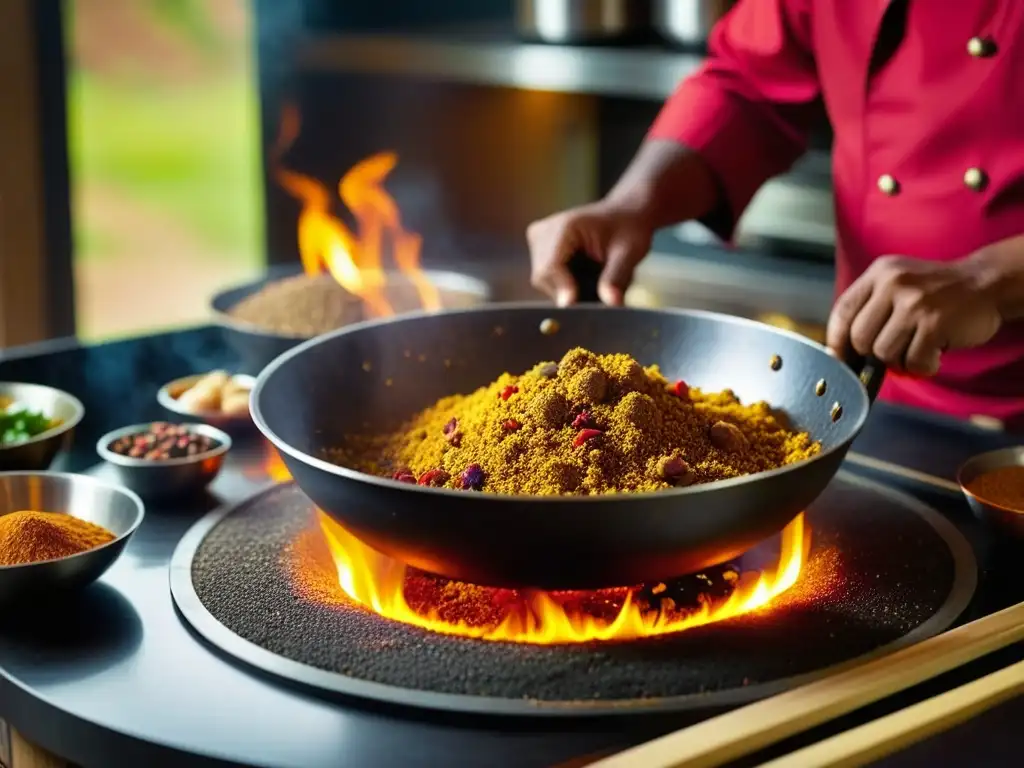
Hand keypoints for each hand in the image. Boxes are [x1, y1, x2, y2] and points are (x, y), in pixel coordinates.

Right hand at [526, 200, 653, 306]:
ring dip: (568, 290)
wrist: (624, 214)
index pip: (551, 267)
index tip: (580, 310)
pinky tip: (585, 278)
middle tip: (598, 299)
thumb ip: (616, 278)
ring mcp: (537, 240)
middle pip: (544, 278)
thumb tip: (611, 303)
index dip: (563, 290)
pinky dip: (566, 285)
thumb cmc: (628, 228)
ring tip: (594, 284)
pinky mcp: (539, 249)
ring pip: (544, 282)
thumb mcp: (629, 253)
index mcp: (564, 226)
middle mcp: (543, 231)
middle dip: (569, 293)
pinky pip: (547, 278)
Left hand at [826, 255, 1002, 375]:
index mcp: (879, 273)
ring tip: (918, 349)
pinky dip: (922, 367)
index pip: (843, 311)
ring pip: (883, 353)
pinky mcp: (934, 322)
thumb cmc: (936, 291)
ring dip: (900, 361)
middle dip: (874, 354)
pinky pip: (912, 362)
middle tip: (896, 350)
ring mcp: (914, 302)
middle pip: (860, 338)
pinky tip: (934, 355)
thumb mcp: (898, 283)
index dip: (836, 341)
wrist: (987, 282)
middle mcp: (893, 283)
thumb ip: (871, 308)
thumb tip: (840, 351)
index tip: (840, 359)